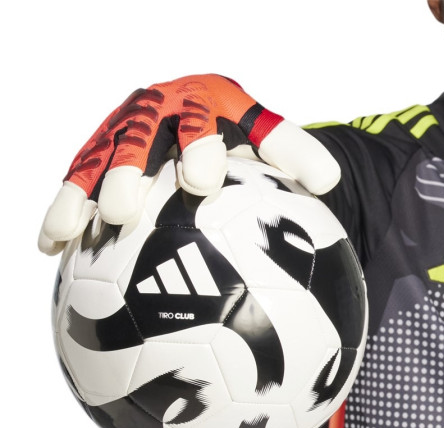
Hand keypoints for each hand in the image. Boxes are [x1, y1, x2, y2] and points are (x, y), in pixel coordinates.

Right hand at [39, 74, 340, 253]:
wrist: (201, 111)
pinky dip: (62, 209)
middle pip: (139, 140)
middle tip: (126, 209)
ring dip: (83, 193)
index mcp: (203, 104)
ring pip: (97, 160)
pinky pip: (74, 180)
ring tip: (74, 229)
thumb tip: (330, 181)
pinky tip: (49, 244)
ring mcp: (123, 131)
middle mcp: (157, 111)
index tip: (203, 181)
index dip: (199, 148)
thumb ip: (295, 154)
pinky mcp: (98, 153)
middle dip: (130, 171)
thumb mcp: (268, 139)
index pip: (202, 122)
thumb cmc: (243, 136)